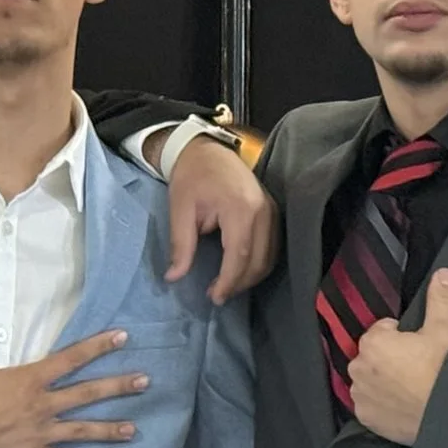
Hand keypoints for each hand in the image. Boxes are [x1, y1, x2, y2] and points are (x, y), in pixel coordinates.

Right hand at [0, 282, 147, 447]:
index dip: (98, 346)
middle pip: (87, 394)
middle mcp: (42, 406)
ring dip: (110, 429)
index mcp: (29, 380)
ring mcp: (41, 434)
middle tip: (145, 382)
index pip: (71, 359)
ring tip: (134, 429)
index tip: (123, 337)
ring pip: (82, 429)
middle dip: (117, 387)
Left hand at [162, 133, 277, 302]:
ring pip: (269, 257)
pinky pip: (272, 246)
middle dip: (239, 284)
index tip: (215, 298)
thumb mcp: (179, 211)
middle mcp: (263, 211)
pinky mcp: (273, 211)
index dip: (229, 282)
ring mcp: (272, 210)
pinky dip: (258, 263)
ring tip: (226, 285)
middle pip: (259, 261)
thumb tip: (174, 278)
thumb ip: (181, 246)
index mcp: (240, 208)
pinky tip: (239, 269)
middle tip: (217, 295)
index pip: (240, 256)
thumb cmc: (190, 178)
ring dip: (250, 276)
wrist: (206, 150)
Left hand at [349, 268, 447, 445]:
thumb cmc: (441, 369)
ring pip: (369, 380)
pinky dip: (380, 404)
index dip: (401, 337)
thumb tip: (443, 273)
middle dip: (389, 359)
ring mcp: (359, 394)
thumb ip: (439, 299)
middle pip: (373, 356)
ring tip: (408, 387)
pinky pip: (369, 405)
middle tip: (414, 368)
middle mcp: (358, 366)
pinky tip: (400, 404)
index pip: (383, 330)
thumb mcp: (442, 331)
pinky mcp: (365, 417)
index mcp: (373, 341)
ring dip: (382, 381)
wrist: (446, 411)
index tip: (416, 347)